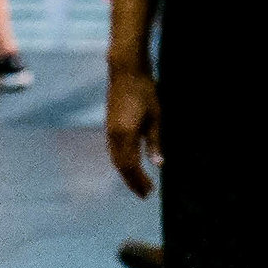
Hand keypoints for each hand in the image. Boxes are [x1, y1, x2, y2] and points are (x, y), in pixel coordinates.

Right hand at [106, 67, 161, 197]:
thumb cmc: (145, 92)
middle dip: (133, 181)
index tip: (149, 192)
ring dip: (126, 173)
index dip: (139, 181)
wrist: (126, 73)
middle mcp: (113, 137)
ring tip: (139, 184)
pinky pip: (114, 151)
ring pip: (115, 160)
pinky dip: (122, 162)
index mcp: (125, 135)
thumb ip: (154, 142)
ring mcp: (109, 132)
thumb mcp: (156, 117)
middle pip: (121, 166)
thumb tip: (158, 165)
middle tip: (145, 194)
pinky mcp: (109, 127)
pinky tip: (130, 166)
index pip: (130, 166)